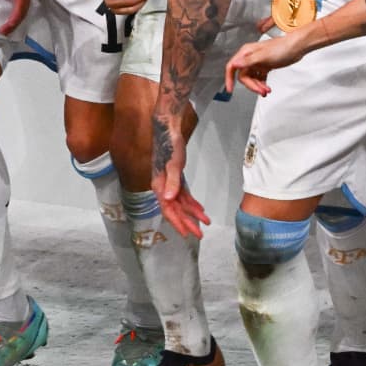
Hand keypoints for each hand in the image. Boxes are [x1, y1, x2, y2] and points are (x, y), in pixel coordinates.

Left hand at [0, 0, 31, 35]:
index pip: (20, 5)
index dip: (14, 18)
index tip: (6, 27)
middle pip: (24, 11)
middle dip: (15, 23)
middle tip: (3, 33)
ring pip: (25, 10)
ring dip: (17, 21)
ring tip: (6, 31)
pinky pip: (23, 7)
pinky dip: (18, 16)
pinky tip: (10, 22)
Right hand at [151, 119, 207, 237]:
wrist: (169, 131)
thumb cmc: (170, 147)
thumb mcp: (174, 165)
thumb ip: (172, 182)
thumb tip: (168, 199)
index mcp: (160, 186)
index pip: (168, 209)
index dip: (177, 222)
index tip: (186, 234)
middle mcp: (163, 188)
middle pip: (176, 209)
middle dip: (188, 222)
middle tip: (200, 234)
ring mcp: (170, 184)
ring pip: (181, 204)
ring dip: (192, 213)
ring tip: (205, 223)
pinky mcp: (176, 179)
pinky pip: (184, 195)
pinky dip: (192, 203)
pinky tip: (200, 210)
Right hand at [226, 33, 306, 95]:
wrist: (296, 48)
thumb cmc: (282, 47)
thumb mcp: (263, 55)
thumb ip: (248, 61)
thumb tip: (235, 64)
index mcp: (246, 52)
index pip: (232, 67)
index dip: (229, 78)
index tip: (230, 89)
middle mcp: (250, 57)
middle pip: (243, 76)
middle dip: (251, 85)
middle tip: (260, 91)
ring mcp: (257, 62)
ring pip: (252, 79)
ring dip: (258, 86)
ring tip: (266, 90)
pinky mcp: (264, 66)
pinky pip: (259, 78)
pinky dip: (262, 84)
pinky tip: (267, 88)